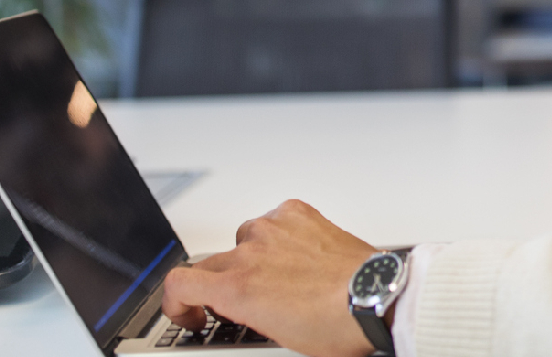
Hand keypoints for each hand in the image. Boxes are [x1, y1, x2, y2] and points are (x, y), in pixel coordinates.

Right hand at [162, 199, 378, 356]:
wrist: (375, 298)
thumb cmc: (334, 324)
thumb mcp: (275, 337)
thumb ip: (244, 314)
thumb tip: (237, 312)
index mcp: (237, 288)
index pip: (178, 284)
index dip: (176, 303)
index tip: (190, 313)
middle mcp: (249, 252)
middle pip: (208, 265)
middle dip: (217, 287)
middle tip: (238, 302)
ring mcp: (273, 229)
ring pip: (242, 240)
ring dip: (250, 259)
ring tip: (277, 278)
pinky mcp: (297, 213)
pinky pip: (273, 220)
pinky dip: (278, 236)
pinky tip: (295, 254)